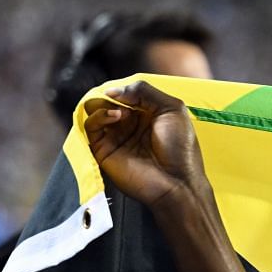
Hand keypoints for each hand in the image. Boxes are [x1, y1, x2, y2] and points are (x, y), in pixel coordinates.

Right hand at [81, 79, 209, 216]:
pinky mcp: (103, 150)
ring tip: (121, 113)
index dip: (125, 89)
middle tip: (123, 103)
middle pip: (108, 100)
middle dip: (113, 96)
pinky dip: (98, 115)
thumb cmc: (180, 148)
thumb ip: (144, 91)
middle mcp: (130, 125)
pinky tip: (114, 116)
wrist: (176, 182)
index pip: (126, 93)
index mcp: (147, 114)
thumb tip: (113, 91)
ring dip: (105, 104)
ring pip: (96, 110)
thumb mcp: (172, 108)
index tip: (130, 92)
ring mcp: (116, 137)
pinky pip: (91, 126)